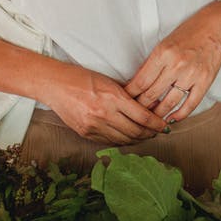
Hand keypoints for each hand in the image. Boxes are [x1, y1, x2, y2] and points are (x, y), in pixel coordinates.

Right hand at [39, 64, 168, 144]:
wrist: (55, 86)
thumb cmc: (82, 79)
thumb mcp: (110, 82)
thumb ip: (128, 96)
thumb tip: (148, 107)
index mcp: (113, 98)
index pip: (143, 117)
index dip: (157, 124)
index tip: (165, 126)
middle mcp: (104, 114)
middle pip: (136, 132)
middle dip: (150, 134)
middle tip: (157, 132)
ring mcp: (94, 126)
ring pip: (124, 140)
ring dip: (137, 139)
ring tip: (145, 136)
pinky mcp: (86, 133)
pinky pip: (110, 142)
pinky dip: (122, 141)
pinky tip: (128, 137)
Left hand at [124, 8, 220, 124]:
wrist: (216, 26)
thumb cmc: (189, 32)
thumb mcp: (165, 43)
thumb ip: (152, 63)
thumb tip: (138, 84)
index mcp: (162, 53)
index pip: (140, 82)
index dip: (130, 95)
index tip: (125, 101)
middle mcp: (176, 65)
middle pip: (151, 94)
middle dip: (140, 107)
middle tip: (135, 113)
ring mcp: (191, 74)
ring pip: (168, 103)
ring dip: (158, 114)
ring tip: (151, 119)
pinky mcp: (205, 81)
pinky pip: (190, 104)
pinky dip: (179, 115)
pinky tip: (172, 118)